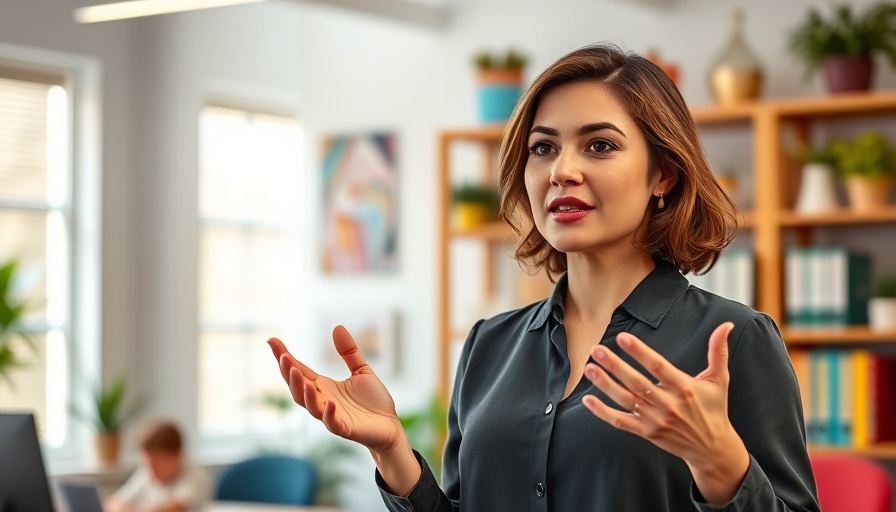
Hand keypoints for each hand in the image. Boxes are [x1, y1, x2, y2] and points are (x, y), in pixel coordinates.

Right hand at [268, 325, 403, 453]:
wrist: (390, 426)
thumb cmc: (373, 401)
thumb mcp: (361, 370)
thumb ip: (348, 352)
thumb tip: (337, 327)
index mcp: (324, 387)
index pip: (300, 370)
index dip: (285, 357)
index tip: (272, 340)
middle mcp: (323, 401)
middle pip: (298, 388)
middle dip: (289, 374)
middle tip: (284, 357)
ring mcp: (332, 415)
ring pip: (310, 405)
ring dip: (303, 391)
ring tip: (298, 374)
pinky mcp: (345, 428)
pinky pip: (332, 422)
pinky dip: (328, 413)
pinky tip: (329, 402)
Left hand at [582, 322, 748, 504]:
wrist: (712, 448)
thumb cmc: (714, 409)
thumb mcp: (719, 380)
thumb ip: (718, 351)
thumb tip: (726, 325)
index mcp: (684, 387)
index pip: (657, 366)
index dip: (639, 352)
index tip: (622, 338)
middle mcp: (668, 404)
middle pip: (636, 382)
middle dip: (615, 366)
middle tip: (597, 350)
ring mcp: (655, 420)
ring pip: (625, 400)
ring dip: (605, 384)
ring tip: (589, 367)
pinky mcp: (647, 433)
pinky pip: (621, 422)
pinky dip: (603, 412)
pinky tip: (588, 399)